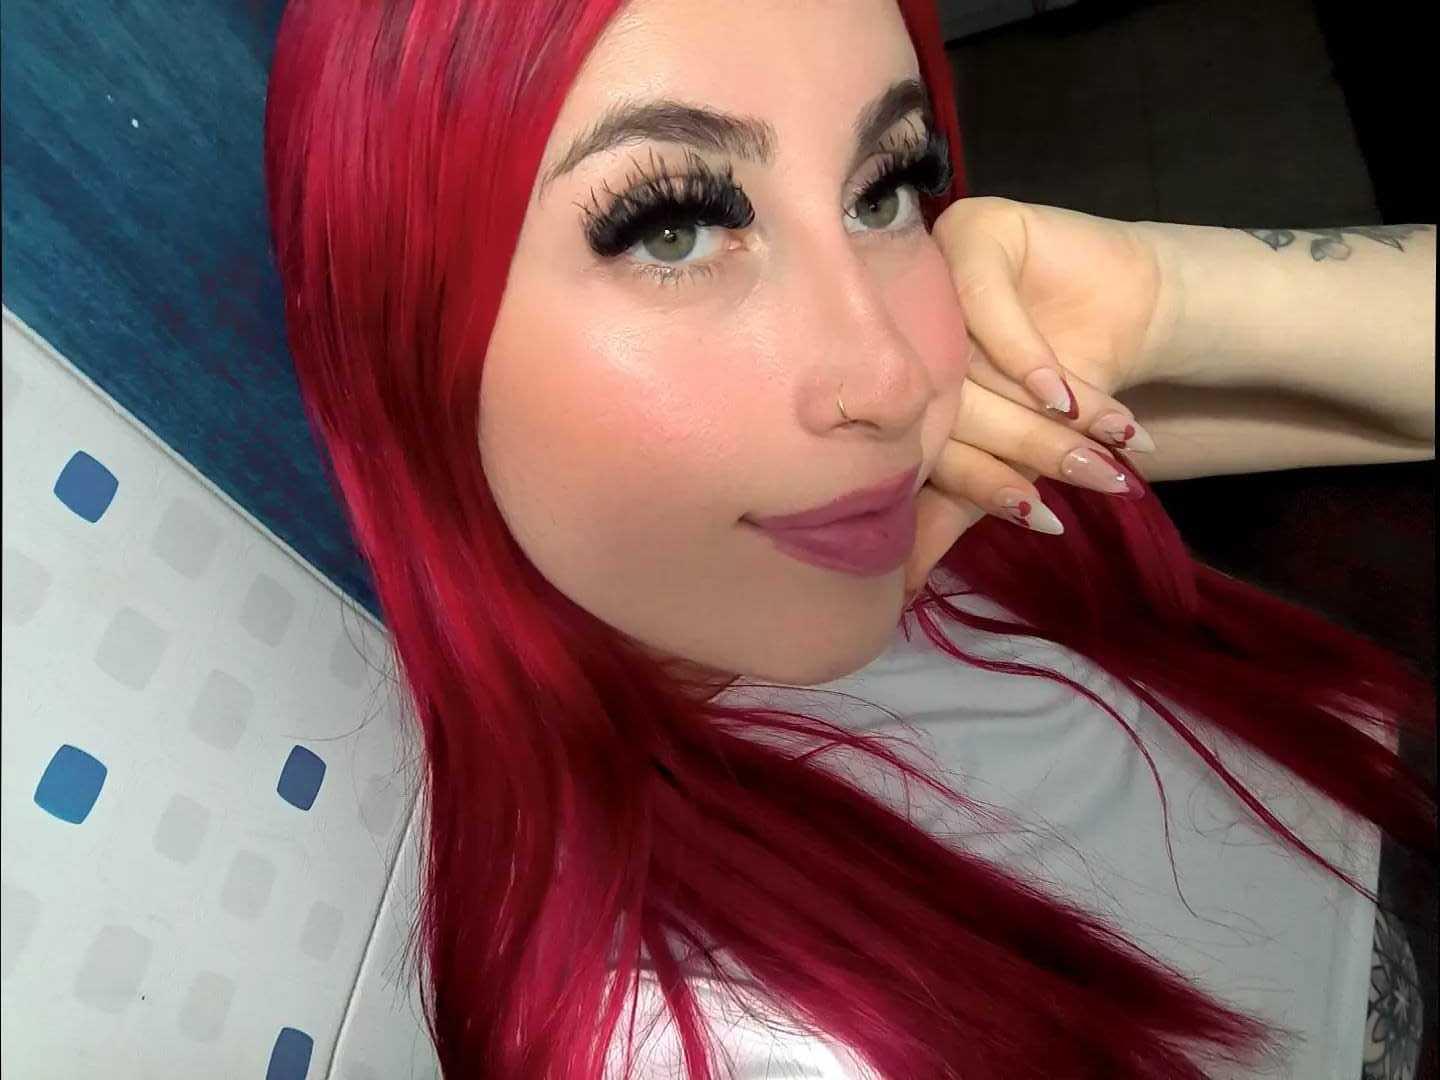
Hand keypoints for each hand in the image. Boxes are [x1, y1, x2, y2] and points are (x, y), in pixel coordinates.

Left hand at [903, 197, 1171, 599]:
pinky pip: (984, 301)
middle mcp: (896, 329)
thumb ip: (951, 512)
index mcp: (887, 386)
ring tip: (1096, 449)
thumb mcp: (1007, 458)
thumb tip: (898, 594)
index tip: (1037, 518)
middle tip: (1085, 481)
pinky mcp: (970, 232)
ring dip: (1040, 414)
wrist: (1129, 312)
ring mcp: (926, 276)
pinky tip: (1067, 394)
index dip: (984, 485)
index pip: (924, 445)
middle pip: (947, 406)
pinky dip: (1027, 357)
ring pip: (968, 361)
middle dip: (1027, 451)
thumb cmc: (1059, 393)